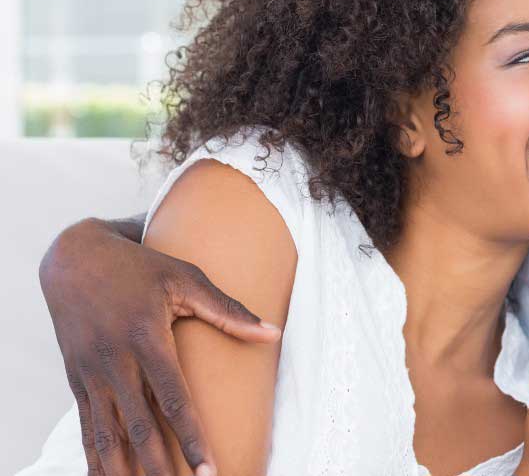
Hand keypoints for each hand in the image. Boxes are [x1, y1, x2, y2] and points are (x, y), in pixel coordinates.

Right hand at [39, 217, 281, 475]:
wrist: (73, 257)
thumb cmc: (138, 266)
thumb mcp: (184, 277)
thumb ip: (227, 310)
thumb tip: (273, 332)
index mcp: (146, 339)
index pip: (172, 399)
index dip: (190, 437)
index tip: (207, 468)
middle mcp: (114, 362)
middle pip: (140, 427)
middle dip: (161, 466)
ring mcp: (91, 375)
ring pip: (108, 435)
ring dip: (124, 470)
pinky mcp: (77, 380)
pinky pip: (87, 428)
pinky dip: (96, 458)